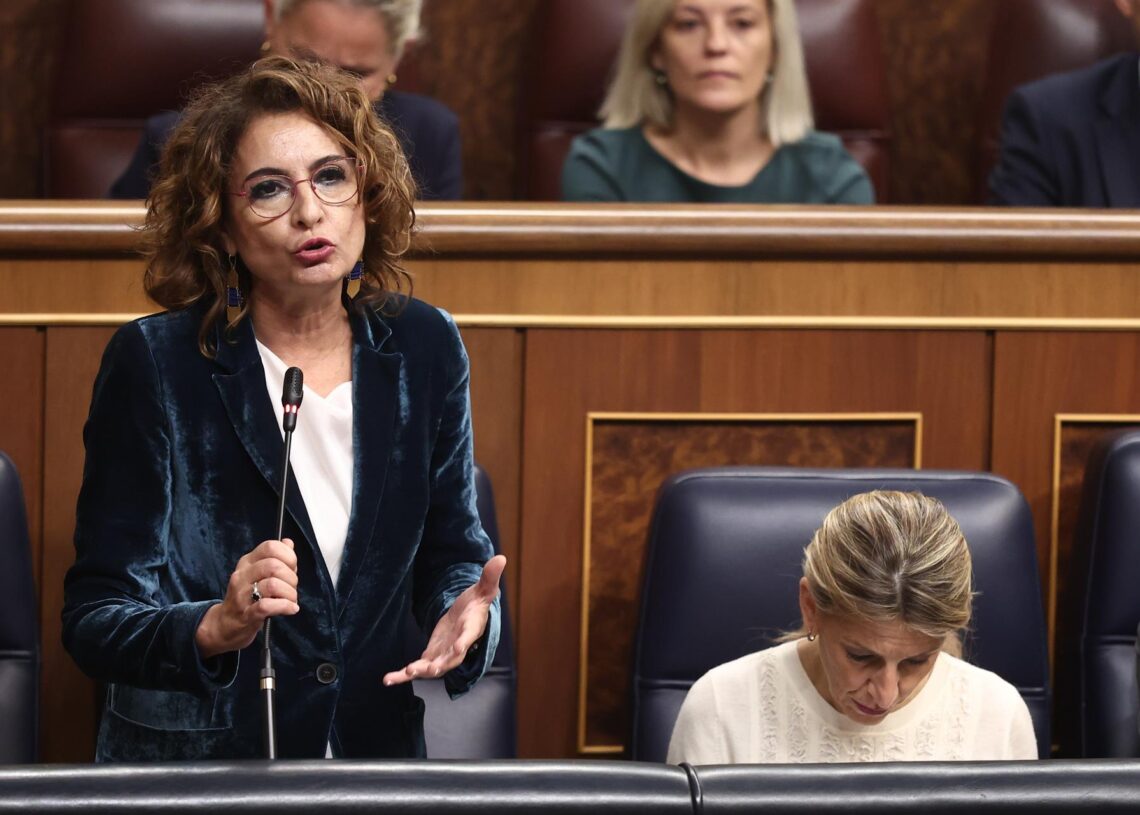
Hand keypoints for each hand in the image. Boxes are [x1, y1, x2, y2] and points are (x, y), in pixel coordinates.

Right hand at [195, 538, 299, 659]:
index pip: (270, 547)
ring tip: (291, 600)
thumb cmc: (247, 598)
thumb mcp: (259, 574)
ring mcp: (242, 595)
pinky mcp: (245, 614)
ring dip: (290, 593)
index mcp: (247, 562)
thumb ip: (276, 559)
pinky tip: (291, 608)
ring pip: (272, 585)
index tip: (292, 568)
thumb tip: (288, 542)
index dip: (288, 556)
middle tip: (292, 588)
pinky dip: (285, 606)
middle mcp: (242, 575)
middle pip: (273, 566)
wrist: (225, 625)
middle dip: (291, 577)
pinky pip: (267, 606)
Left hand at [383, 554, 505, 685]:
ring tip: (404, 673)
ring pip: (432, 668)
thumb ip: (489, 576)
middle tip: (431, 669)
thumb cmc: (476, 604)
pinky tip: (388, 680)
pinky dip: (402, 676)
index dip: (464, 643)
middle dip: (440, 664)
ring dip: (419, 672)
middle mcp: (458, 647)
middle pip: (450, 659)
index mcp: (471, 629)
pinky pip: (417, 668)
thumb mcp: (483, 589)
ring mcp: (443, 654)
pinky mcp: (430, 657)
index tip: (459, 647)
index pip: (469, 637)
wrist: (467, 618)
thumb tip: (501, 557)